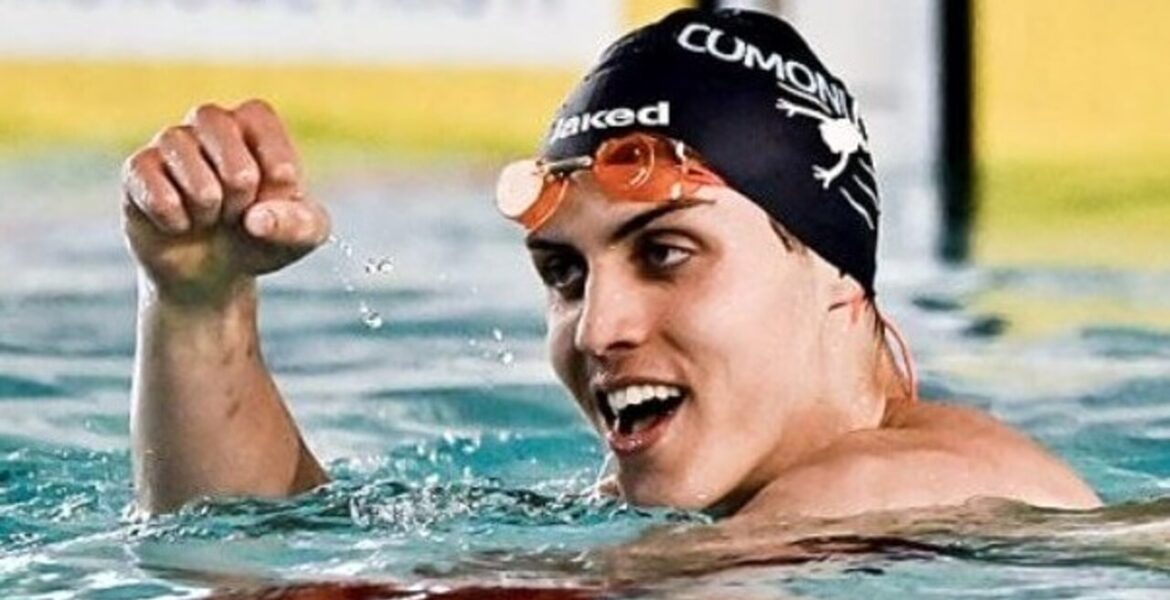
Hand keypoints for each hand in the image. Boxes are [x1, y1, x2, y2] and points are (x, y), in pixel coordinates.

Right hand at [121, 99, 329, 303]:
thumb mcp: (301, 238)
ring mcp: (170, 146)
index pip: (257, 116)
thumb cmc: (264, 240)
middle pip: (214, 121)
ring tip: (212, 219)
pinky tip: (182, 226)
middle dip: (237, 177)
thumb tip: (257, 219)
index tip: (283, 189)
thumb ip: (299, 224)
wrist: (215, 275)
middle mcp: (208, 126)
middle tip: (241, 209)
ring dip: (206, 198)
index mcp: (252, 127)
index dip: (272, 156)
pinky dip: (171, 213)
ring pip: (179, 147)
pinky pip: (146, 176)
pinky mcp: (137, 173)